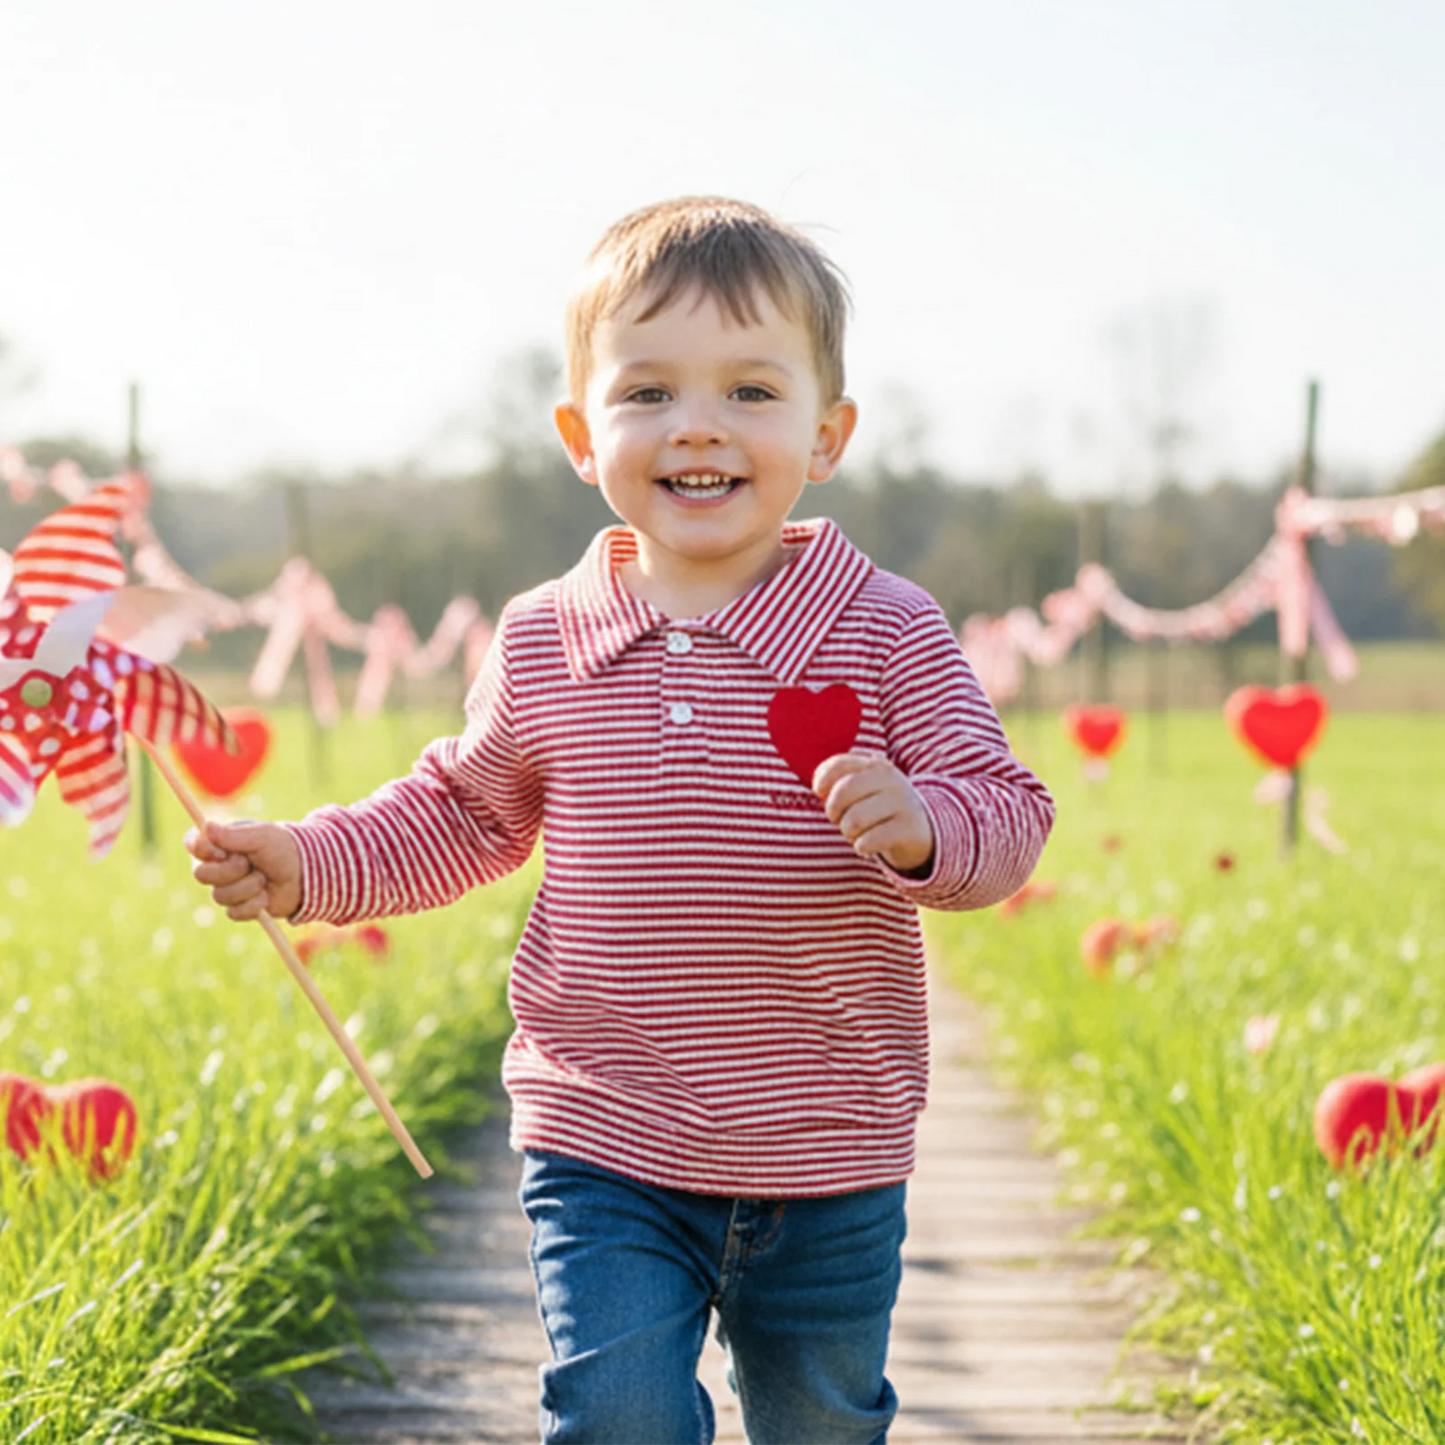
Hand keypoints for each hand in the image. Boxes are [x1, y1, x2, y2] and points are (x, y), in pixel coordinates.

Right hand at [185, 820, 301, 921]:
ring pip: (219, 896)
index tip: (222, 851)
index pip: (192, 843)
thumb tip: (206, 827)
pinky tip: (266, 895)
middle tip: (250, 864)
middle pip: (201, 875)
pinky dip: (255, 904)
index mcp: (219, 842)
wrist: (304, 875)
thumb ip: (234, 835)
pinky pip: (234, 912)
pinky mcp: (237, 907)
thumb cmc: (283, 849)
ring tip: (264, 878)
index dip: (202, 850)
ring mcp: (226, 887)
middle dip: (231, 871)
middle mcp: (217, 864)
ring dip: (249, 886)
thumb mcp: (262, 836)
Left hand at [812, 752, 934, 875]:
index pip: (838, 764)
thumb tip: (819, 789)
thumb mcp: (861, 789)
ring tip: (856, 834)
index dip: (822, 782)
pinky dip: (862, 847)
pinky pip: (870, 840)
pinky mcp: (908, 828)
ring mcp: (902, 802)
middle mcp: (890, 779)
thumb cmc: (877, 809)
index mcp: (874, 765)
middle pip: (843, 792)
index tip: (822, 794)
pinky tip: (866, 847)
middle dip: (833, 811)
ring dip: (848, 833)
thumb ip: (837, 782)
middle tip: (840, 819)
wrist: (920, 831)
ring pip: (854, 820)